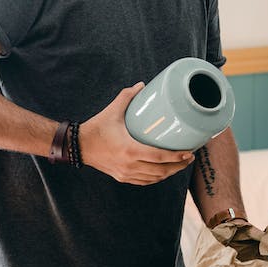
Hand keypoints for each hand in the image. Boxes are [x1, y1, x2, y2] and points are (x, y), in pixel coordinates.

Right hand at [79, 83, 195, 184]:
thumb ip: (127, 96)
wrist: (78, 146)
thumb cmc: (96, 128)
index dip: (176, 157)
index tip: (188, 153)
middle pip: (161, 171)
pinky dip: (156, 178)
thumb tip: (142, 85)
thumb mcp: (112, 110)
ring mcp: (125, 174)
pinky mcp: (122, 177)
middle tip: (189, 157)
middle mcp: (129, 165)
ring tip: (180, 164)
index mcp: (129, 150)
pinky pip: (144, 181)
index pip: (159, 157)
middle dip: (178, 166)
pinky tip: (163, 172)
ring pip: (154, 178)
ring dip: (169, 173)